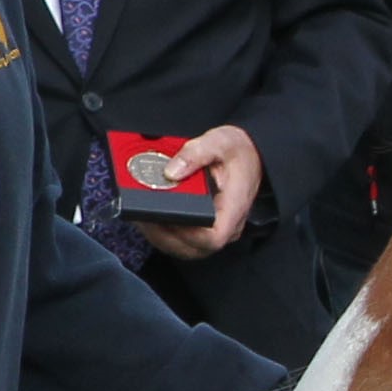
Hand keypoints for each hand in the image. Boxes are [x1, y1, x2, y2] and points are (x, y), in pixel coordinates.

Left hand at [133, 123, 262, 260]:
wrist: (251, 155)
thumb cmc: (238, 151)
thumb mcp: (219, 142)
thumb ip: (195, 154)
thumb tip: (170, 172)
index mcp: (233, 207)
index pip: (213, 238)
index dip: (186, 233)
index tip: (165, 217)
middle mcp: (227, 225)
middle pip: (193, 248)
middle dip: (162, 235)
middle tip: (141, 216)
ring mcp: (216, 230)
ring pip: (185, 248)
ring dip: (159, 237)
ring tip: (140, 217)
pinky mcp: (205, 228)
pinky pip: (183, 241)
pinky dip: (163, 234)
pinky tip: (149, 218)